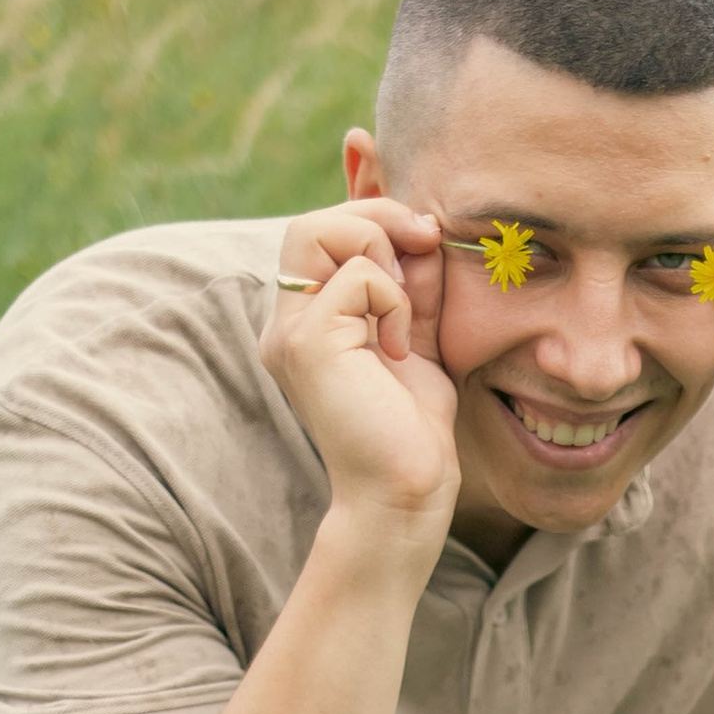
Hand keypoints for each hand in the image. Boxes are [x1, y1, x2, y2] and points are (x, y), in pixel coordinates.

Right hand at [260, 197, 459, 536]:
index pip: (320, 233)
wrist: (405, 494)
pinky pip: (356, 276)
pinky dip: (394, 299)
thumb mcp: (416, 338)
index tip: (427, 240)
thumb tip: (424, 229)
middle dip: (377, 219)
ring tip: (405, 314)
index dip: (375, 218)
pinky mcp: (309, 343)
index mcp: (307, 320)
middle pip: (309, 222)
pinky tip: (401, 349)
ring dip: (383, 253)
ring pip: (319, 231)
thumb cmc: (412, 429)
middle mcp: (286, 323)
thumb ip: (412, 286)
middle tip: (423, 250)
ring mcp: (290, 331)